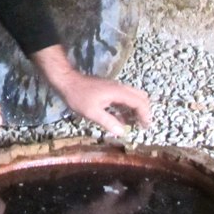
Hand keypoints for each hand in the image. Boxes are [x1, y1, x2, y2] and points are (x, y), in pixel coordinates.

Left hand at [31, 45, 151, 134]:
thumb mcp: (91, 112)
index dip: (145, 115)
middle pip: (140, 97)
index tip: (146, 127)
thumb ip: (108, 121)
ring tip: (134, 124)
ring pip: (133, 96)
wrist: (67, 81)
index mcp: (118, 92)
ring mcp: (115, 88)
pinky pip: (125, 98)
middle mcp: (120, 88)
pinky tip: (122, 119)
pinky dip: (128, 108)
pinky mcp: (110, 89)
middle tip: (143, 125)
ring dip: (136, 109)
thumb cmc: (78, 97)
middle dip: (144, 111)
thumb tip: (122, 132)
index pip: (139, 102)